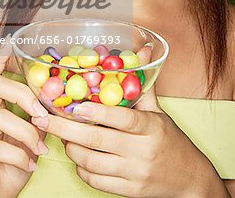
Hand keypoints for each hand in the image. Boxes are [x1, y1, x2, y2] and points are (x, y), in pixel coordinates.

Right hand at [0, 36, 48, 197]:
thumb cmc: (14, 160)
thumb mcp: (31, 134)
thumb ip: (39, 116)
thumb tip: (62, 100)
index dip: (0, 57)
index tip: (11, 43)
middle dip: (23, 94)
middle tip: (42, 112)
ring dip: (27, 131)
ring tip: (40, 146)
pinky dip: (20, 155)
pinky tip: (30, 163)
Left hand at [32, 48, 207, 197]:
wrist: (190, 180)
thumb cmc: (171, 140)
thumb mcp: (159, 112)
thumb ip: (143, 85)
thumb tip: (143, 50)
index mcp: (151, 128)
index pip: (123, 119)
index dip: (97, 113)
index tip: (75, 107)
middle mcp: (142, 151)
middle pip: (97, 141)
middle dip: (66, 129)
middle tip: (43, 119)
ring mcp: (135, 174)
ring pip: (92, 163)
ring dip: (71, 149)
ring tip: (61, 135)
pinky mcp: (129, 192)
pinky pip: (96, 182)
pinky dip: (81, 169)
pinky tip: (77, 156)